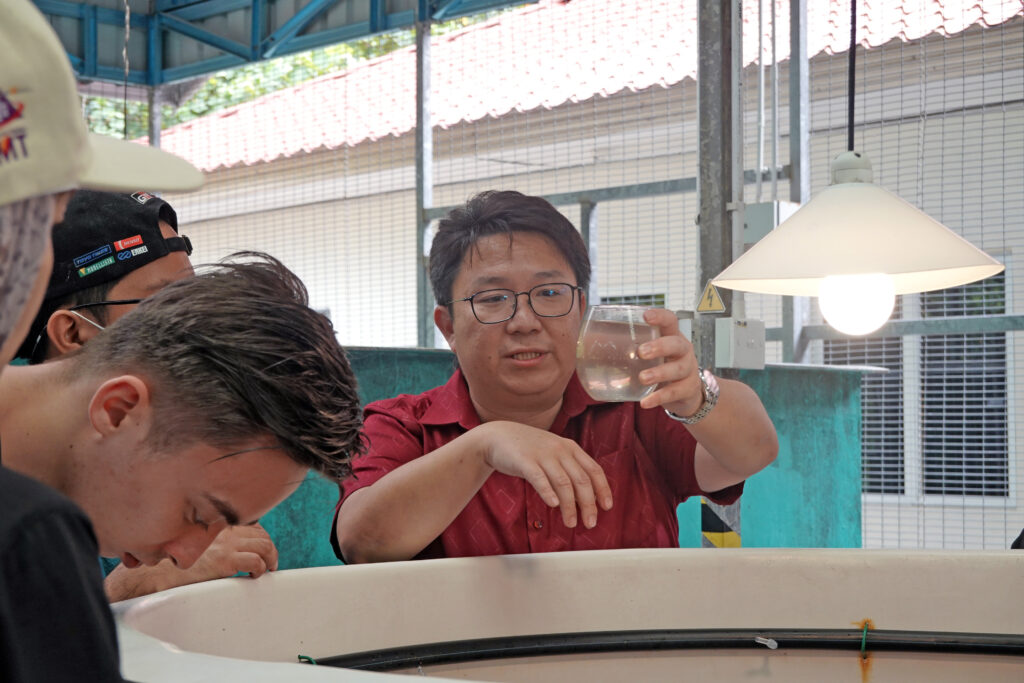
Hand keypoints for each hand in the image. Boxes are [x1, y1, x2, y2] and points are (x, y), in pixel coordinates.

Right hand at [180, 523, 278, 580]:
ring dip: (270, 559)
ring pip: (265, 546)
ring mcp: (226, 545)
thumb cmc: (175, 562)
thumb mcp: (198, 543)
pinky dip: (260, 569)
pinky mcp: (224, 561)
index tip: (263, 551)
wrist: (159, 572)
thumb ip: (216, 541)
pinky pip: (256, 562)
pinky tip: (252, 576)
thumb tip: (232, 551)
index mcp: (219, 525)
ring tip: (265, 570)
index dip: (263, 539)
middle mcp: (225, 532)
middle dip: (271, 550)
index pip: (254, 526)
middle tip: (270, 564)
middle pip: (263, 536)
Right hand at [476, 421, 612, 528]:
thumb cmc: (529, 450)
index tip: (607, 507)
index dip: (603, 489)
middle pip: (581, 480)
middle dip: (588, 504)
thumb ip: (569, 470)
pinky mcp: (524, 461)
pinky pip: (539, 478)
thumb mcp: (554, 454)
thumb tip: (586, 498)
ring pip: (563, 483)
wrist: (498, 437)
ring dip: (570, 506)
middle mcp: (560, 450)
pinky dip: (548, 492)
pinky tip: (553, 505)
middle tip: (590, 523)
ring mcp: (542, 454)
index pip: (594, 470)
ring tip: (571, 523)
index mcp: (570, 448)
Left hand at [634, 308, 704, 416]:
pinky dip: (659, 397)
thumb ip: (630, 347)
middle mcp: (683, 351)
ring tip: (642, 378)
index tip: (645, 316)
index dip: (660, 316)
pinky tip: (645, 402)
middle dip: (660, 347)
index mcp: (672, 336)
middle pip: (677, 344)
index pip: (670, 320)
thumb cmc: (662, 366)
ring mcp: (688, 370)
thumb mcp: (652, 354)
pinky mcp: (688, 389)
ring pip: (678, 369)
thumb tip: (588, 343)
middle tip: (641, 352)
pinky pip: (674, 392)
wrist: (686, 393)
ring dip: (659, 373)